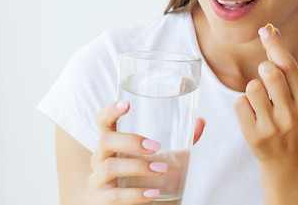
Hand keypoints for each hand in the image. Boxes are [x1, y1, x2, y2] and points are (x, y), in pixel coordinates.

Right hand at [86, 101, 205, 204]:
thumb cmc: (149, 183)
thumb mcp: (165, 162)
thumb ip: (182, 143)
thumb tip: (201, 121)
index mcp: (113, 145)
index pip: (104, 122)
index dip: (111, 110)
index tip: (127, 104)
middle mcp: (100, 160)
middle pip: (105, 141)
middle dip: (130, 141)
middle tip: (156, 146)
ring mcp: (96, 183)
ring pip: (109, 167)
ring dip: (137, 167)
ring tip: (162, 170)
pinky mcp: (98, 203)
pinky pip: (114, 196)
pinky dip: (135, 194)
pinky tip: (153, 194)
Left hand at [234, 24, 297, 163]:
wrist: (288, 162)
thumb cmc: (292, 121)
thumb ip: (286, 68)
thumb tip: (271, 32)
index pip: (290, 67)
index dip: (276, 46)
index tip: (265, 31)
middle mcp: (292, 116)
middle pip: (270, 73)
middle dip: (264, 68)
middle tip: (266, 76)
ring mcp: (273, 128)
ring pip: (252, 87)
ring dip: (253, 89)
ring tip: (261, 101)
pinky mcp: (254, 136)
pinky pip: (240, 103)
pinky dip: (244, 104)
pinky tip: (253, 114)